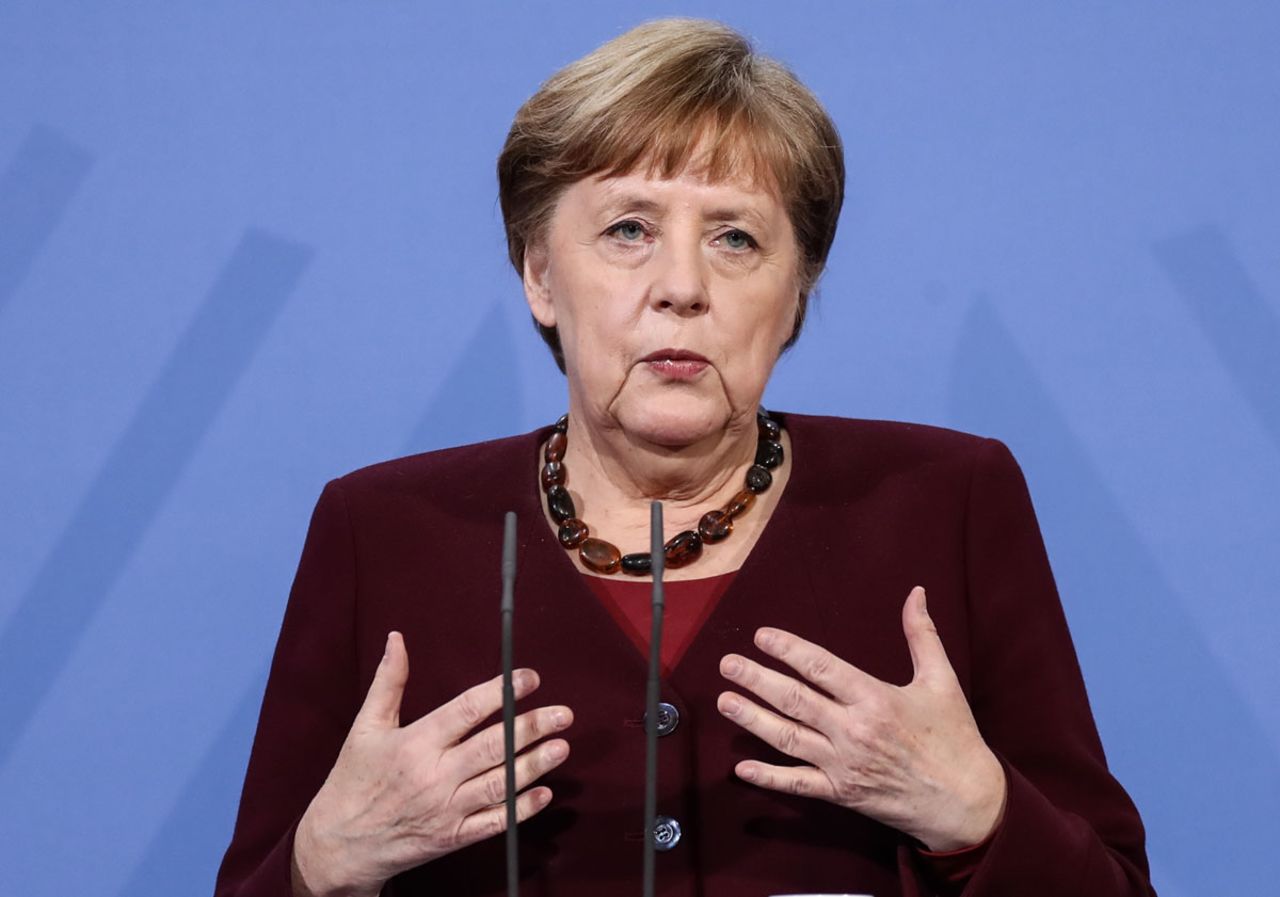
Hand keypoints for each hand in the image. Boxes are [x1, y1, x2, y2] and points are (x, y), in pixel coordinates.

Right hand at [292, 632, 572, 896]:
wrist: (338, 846)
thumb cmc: (353, 781)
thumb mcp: (365, 727)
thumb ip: (388, 682)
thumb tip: (397, 638)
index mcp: (415, 743)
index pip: (466, 712)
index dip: (500, 693)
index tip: (529, 678)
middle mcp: (434, 776)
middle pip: (492, 747)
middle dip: (530, 728)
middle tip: (563, 714)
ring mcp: (446, 810)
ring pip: (499, 785)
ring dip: (534, 766)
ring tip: (561, 746)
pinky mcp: (453, 838)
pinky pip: (493, 823)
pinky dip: (520, 810)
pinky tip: (544, 794)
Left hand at [717, 586, 1005, 851]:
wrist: (967, 804)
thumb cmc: (955, 738)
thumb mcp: (941, 681)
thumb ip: (922, 635)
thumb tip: (916, 592)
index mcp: (875, 699)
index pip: (821, 667)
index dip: (788, 649)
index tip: (762, 636)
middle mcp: (854, 731)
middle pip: (794, 700)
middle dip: (757, 680)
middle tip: (727, 664)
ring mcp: (844, 765)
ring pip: (788, 739)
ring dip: (753, 720)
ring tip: (725, 701)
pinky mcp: (842, 793)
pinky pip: (798, 785)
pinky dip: (769, 778)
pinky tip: (741, 768)